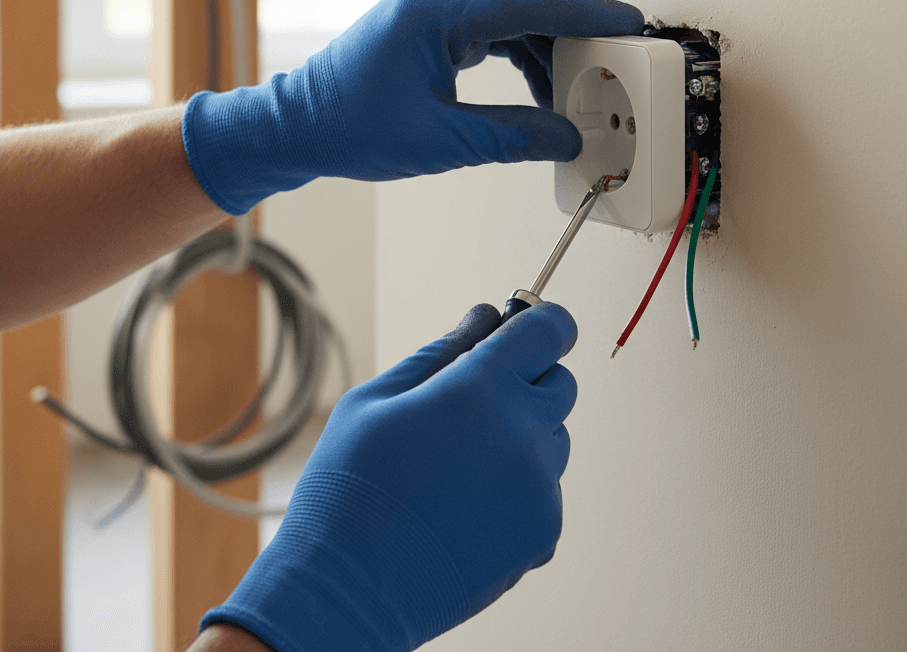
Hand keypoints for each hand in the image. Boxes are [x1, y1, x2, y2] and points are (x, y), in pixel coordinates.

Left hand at [182, 0, 642, 213]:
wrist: (299, 125)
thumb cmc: (351, 127)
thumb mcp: (441, 141)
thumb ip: (512, 137)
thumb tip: (566, 137)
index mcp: (436, 9)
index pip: (530, 0)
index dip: (586, 13)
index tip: (627, 22)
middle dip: (575, 20)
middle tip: (612, 53)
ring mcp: (434, 2)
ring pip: (515, 3)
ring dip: (550, 40)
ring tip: (579, 84)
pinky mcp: (433, 19)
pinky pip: (495, 21)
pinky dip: (524, 48)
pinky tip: (541, 84)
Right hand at [200, 301, 578, 651]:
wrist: (347, 589)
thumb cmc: (349, 489)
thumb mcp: (376, 399)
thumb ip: (441, 350)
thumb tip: (484, 317)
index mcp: (480, 387)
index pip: (550, 330)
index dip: (541, 322)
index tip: (526, 326)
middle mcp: (522, 433)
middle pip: (559, 382)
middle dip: (526, 378)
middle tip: (475, 400)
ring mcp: (538, 487)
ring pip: (554, 437)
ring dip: (523, 434)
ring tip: (461, 462)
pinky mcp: (543, 532)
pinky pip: (546, 488)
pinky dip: (518, 485)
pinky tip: (466, 502)